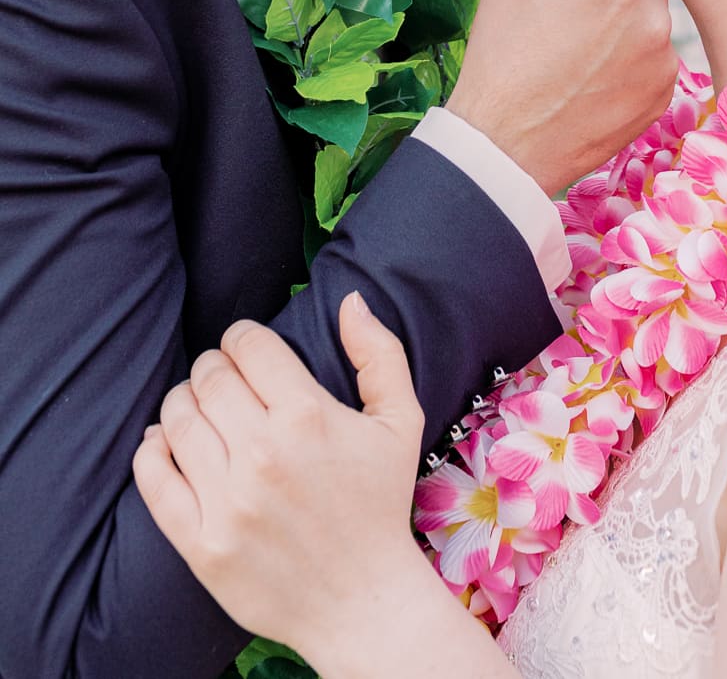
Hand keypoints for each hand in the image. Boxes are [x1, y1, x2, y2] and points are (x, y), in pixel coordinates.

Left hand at [132, 295, 430, 666]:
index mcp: (308, 416)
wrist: (363, 601)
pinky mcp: (201, 543)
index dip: (243, 337)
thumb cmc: (380, 504)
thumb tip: (350, 300)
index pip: (248, 344)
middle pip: (208, 376)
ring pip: (176, 418)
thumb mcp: (400, 421)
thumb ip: (380, 353)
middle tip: (223, 381)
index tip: (246, 350)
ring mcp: (228, 501)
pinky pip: (152, 479)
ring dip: (182, 403)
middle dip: (213, 367)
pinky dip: (151, 451)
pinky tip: (164, 444)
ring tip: (199, 410)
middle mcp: (263, 454)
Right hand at [447, 0, 676, 194]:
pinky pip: (653, 55)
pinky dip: (629, 56)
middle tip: (566, 9)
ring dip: (623, 17)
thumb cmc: (502, 53)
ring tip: (576, 46)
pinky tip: (590, 73)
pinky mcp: (661, 95)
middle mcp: (654, 19)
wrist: (505, 142)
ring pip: (650, 15)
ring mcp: (662, 62)